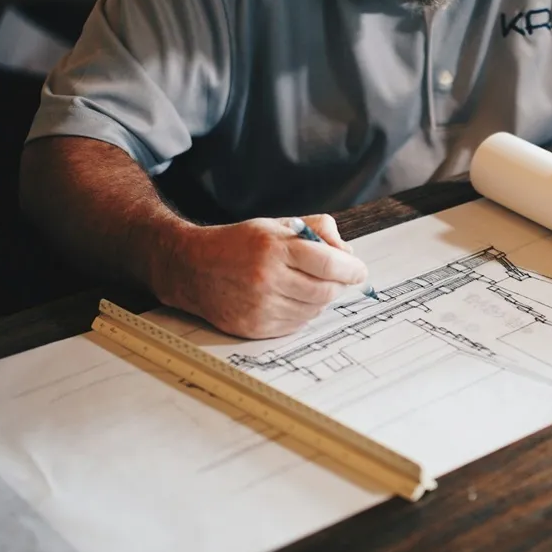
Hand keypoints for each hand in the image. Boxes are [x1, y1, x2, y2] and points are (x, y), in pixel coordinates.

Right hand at [154, 214, 367, 338]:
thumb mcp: (276, 224)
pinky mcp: (255, 327)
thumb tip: (348, 252)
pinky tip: (290, 298)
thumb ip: (317, 230)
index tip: (359, 271)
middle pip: (326, 290)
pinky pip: (296, 325)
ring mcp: (261, 306)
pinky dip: (302, 313)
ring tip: (305, 284)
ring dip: (319, 299)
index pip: (330, 264)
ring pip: (314, 310)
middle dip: (338, 284)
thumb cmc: (239, 243)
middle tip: (336, 277)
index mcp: (274, 248)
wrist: (193, 268)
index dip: (352, 269)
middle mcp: (267, 279)